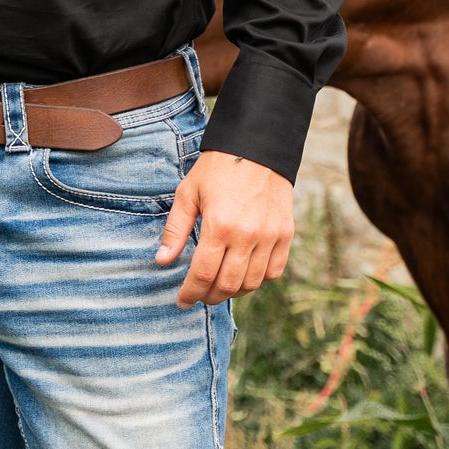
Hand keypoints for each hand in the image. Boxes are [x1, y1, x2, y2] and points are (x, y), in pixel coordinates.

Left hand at [155, 150, 294, 308]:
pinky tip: (243, 275)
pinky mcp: (286, 234)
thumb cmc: (218, 169)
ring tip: (219, 287)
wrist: (258, 147)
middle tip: (199, 295)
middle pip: (227, 285)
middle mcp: (248, 236)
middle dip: (209, 296)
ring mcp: (270, 237)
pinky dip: (258, 281)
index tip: (182, 301)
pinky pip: (273, 272)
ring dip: (233, 292)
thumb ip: (176, 229)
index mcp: (220, 225)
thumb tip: (162, 261)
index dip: (190, 293)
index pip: (202, 274)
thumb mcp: (188, 193)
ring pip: (251, 283)